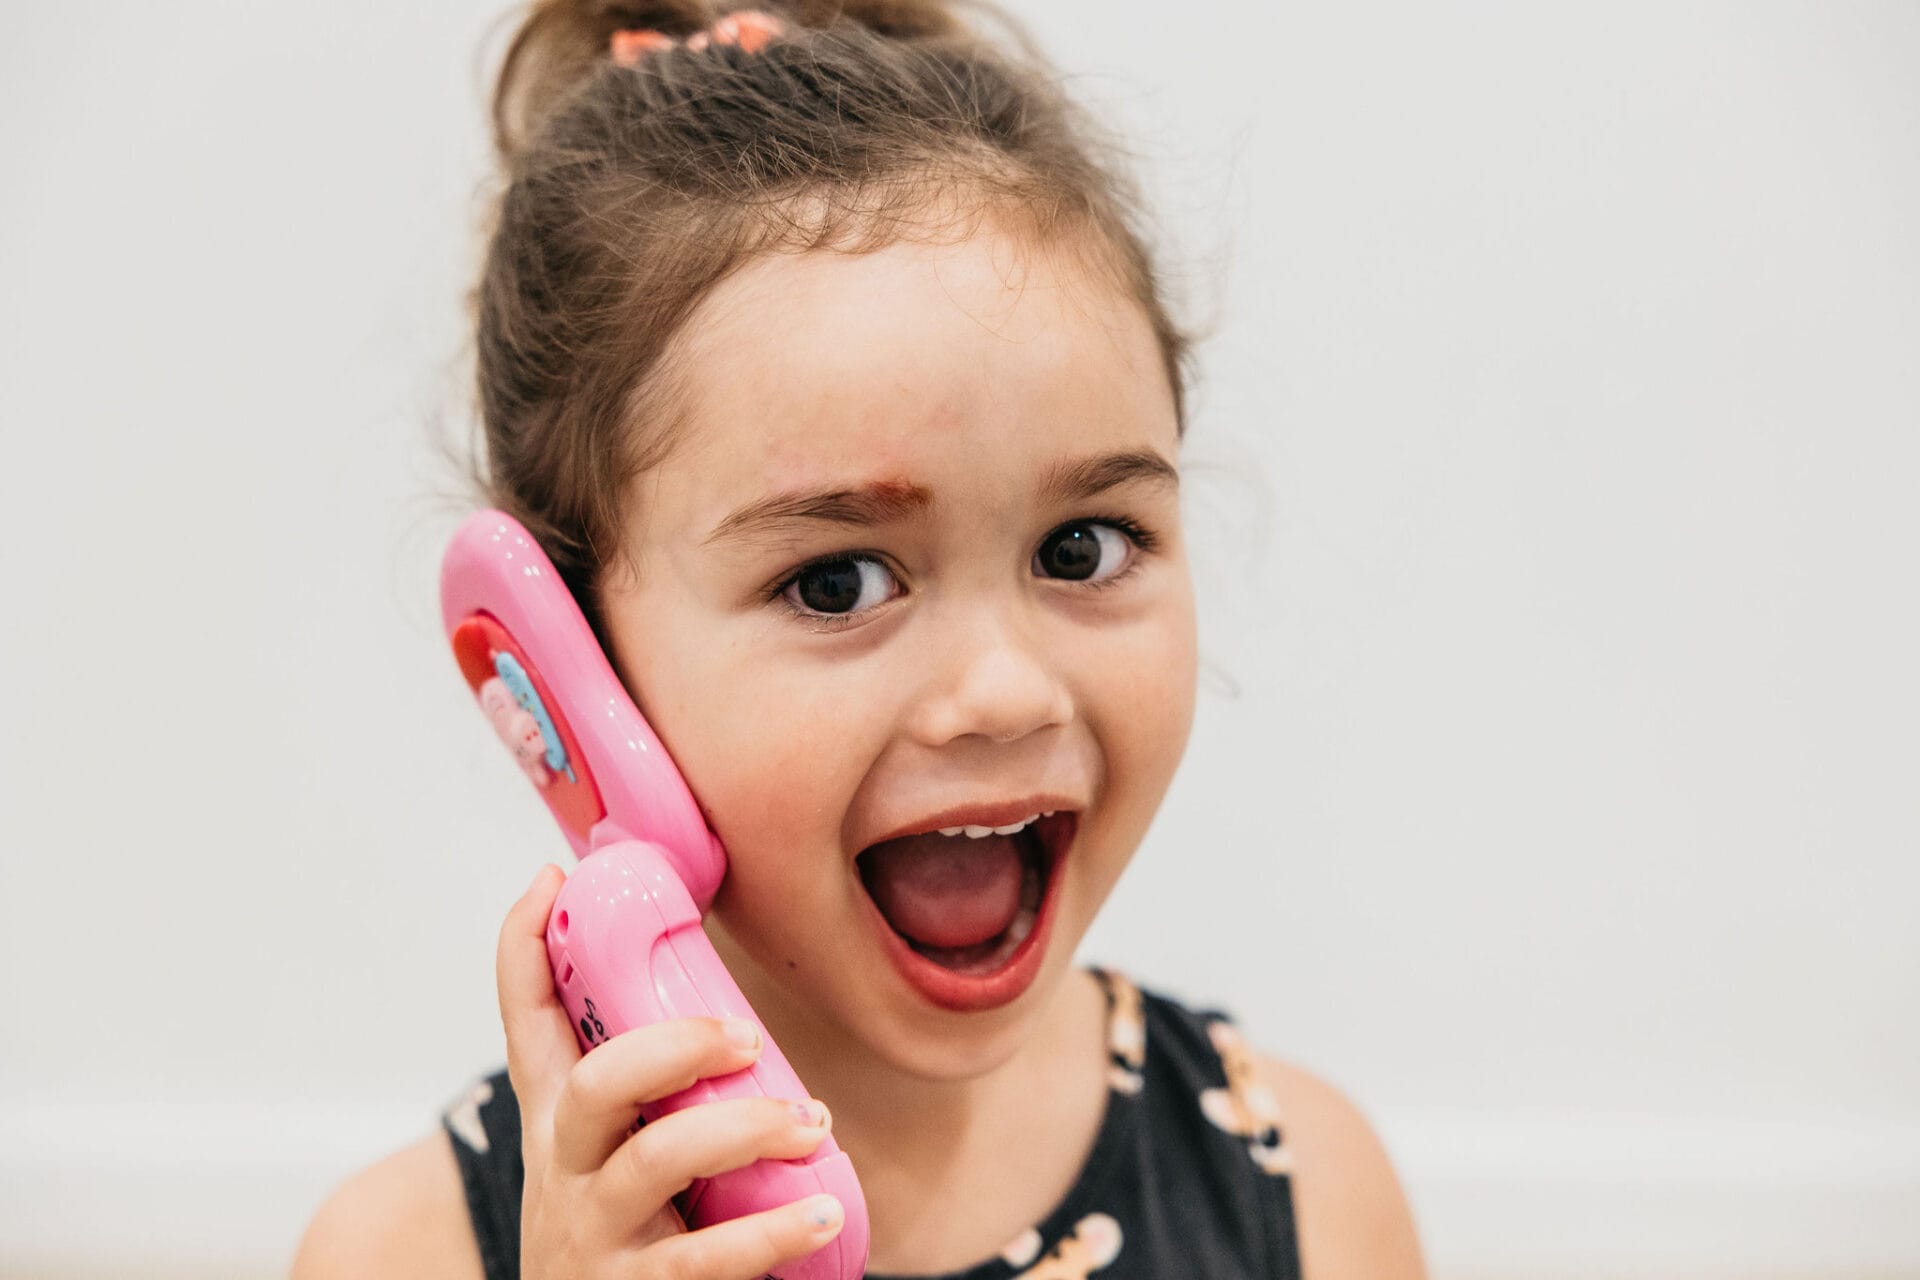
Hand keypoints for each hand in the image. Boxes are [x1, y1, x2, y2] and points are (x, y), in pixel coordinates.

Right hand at [497, 864, 844, 1277]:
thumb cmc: (626, 1241)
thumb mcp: (616, 1159)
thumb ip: (653, 1090)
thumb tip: (725, 1013)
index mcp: (558, 1125)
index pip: (526, 1023)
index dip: (525, 948)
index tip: (551, 880)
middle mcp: (563, 1173)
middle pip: (593, 1083)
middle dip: (672, 1045)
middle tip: (746, 1033)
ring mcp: (592, 1235)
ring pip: (654, 1160)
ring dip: (743, 1128)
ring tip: (810, 1122)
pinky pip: (704, 1259)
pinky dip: (771, 1232)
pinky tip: (818, 1212)